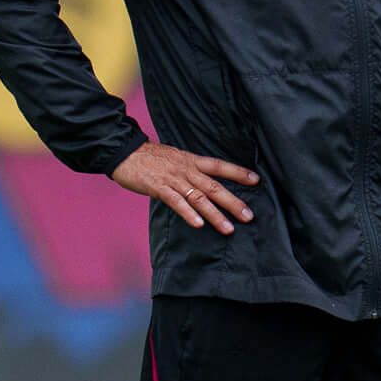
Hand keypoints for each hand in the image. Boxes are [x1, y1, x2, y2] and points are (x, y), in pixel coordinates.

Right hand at [110, 143, 257, 233]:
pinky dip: (188, 214)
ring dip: (215, 215)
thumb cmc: (150, 158)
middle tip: (249, 216)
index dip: (238, 172)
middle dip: (233, 202)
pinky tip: (198, 225)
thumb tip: (205, 184)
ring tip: (228, 229)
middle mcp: (186, 169)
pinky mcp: (158, 187)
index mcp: (191, 161)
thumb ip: (190, 170)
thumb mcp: (176, 158)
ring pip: (199, 198)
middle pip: (214, 186)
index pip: (220, 166)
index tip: (256, 180)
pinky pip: (176, 202)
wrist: (124, 151)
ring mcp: (173, 179)